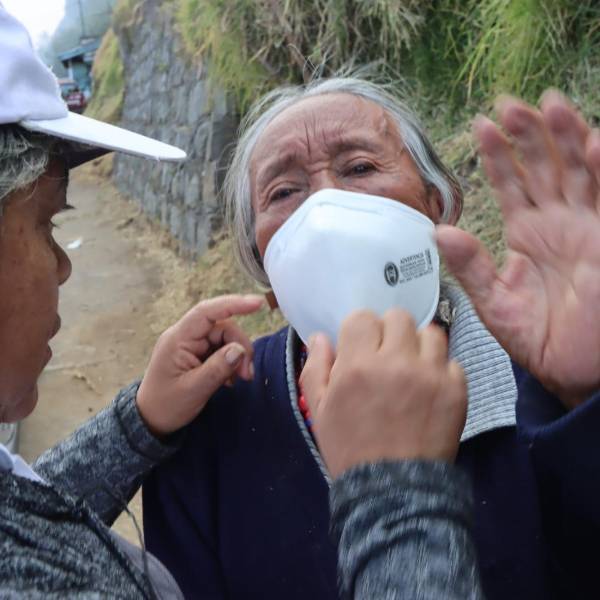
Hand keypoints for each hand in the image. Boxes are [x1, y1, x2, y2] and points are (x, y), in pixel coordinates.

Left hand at [136, 294, 262, 435]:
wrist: (150, 420)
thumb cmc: (166, 406)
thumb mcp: (194, 390)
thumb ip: (218, 368)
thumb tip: (239, 350)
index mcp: (178, 339)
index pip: (207, 312)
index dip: (233, 304)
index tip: (257, 304)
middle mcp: (185, 336)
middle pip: (222, 327)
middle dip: (240, 347)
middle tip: (248, 374)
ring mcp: (191, 345)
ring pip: (225, 339)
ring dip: (238, 357)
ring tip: (241, 379)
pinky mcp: (197, 354)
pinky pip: (221, 349)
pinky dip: (231, 362)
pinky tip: (231, 380)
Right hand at [300, 309, 466, 478]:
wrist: (392, 490)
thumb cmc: (349, 448)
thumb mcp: (320, 410)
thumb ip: (316, 368)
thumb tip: (320, 336)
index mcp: (358, 365)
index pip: (362, 317)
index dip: (359, 330)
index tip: (360, 347)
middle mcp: (396, 362)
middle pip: (399, 317)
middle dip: (389, 332)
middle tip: (387, 355)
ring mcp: (431, 375)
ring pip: (431, 333)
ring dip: (419, 346)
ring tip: (412, 367)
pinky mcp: (456, 390)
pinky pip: (452, 361)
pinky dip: (441, 370)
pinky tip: (430, 389)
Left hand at [436, 91, 599, 408]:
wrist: (574, 369)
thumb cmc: (538, 338)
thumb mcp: (495, 302)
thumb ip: (471, 266)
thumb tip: (440, 230)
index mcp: (527, 234)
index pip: (511, 184)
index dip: (498, 155)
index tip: (480, 125)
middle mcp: (557, 224)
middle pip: (544, 168)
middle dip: (529, 135)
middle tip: (511, 104)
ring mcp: (587, 228)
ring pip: (579, 172)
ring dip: (566, 138)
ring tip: (549, 106)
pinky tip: (595, 142)